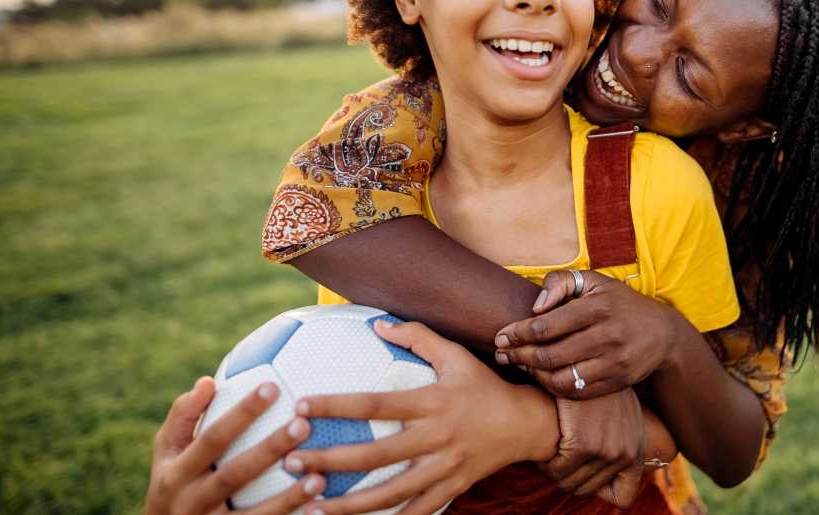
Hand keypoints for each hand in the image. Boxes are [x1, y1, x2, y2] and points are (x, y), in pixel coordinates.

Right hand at [146, 377, 324, 514]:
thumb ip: (184, 417)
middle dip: (269, 450)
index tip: (272, 386)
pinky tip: (320, 511)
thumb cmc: (173, 480)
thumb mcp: (167, 451)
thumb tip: (208, 381)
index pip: (212, 438)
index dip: (241, 413)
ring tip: (319, 478)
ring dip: (288, 498)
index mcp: (176, 473)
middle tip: (303, 424)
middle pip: (234, 475)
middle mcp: (191, 502)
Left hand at [284, 321, 558, 514]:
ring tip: (310, 507)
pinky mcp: (452, 488)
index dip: (337, 405)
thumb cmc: (484, 386)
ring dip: (348, 504)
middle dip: (330, 460)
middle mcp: (436, 437)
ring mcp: (444, 467)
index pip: (376, 403)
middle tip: (291, 461)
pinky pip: (417, 512)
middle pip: (375, 454)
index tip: (302, 407)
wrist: (527, 424)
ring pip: (391, 492)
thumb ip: (418, 336)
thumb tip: (378, 323)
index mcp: (432, 402)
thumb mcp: (456, 355)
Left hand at [494, 270, 682, 398]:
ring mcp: (613, 362)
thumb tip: (536, 306)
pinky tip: (543, 377)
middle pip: (549, 355)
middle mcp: (607, 336)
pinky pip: (577, 392)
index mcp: (598, 307)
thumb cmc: (620, 303)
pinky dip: (554, 387)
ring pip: (561, 377)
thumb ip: (561, 282)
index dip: (518, 333)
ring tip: (521, 365)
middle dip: (519, 356)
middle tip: (502, 354)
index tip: (500, 337)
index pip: (546, 326)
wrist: (664, 334)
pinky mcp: (617, 381)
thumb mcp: (595, 281)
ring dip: (534, 374)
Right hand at [543, 389, 645, 507]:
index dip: (599, 490)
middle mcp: (627, 454)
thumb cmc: (597, 387)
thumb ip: (613, 438)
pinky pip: (558, 470)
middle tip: (556, 457)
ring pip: (570, 483)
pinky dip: (547, 461)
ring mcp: (609, 450)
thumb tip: (600, 467)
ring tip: (549, 449)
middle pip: (586, 490)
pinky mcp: (587, 444)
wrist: (591, 358)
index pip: (621, 496)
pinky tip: (545, 442)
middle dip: (567, 476)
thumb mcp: (617, 415)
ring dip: (555, 469)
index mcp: (635, 450)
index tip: (582, 472)